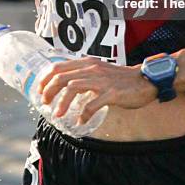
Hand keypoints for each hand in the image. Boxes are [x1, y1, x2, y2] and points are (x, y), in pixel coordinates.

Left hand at [37, 56, 157, 124]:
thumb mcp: (99, 71)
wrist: (145, 80)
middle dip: (49, 91)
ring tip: (57, 114)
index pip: (58, 66)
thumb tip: (67, 86)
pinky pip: (93, 104)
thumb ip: (85, 75)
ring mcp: (101, 80)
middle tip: (45, 104)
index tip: (39, 90)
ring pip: (73, 87)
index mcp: (87, 63)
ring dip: (62, 102)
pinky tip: (80, 121)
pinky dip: (83, 114)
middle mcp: (92, 68)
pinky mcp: (111, 93)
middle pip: (62, 77)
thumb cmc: (121, 79)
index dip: (45, 78)